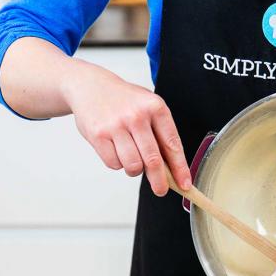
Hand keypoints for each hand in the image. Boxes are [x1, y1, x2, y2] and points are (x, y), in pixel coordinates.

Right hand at [62, 61, 191, 196]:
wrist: (90, 86)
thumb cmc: (124, 101)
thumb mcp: (148, 107)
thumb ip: (160, 133)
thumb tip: (171, 169)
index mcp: (155, 108)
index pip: (172, 145)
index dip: (180, 168)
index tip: (185, 185)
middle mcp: (137, 116)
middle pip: (153, 160)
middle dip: (159, 181)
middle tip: (161, 190)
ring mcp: (116, 125)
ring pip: (133, 165)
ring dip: (134, 170)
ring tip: (132, 158)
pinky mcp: (98, 135)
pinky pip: (113, 164)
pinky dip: (117, 163)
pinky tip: (116, 149)